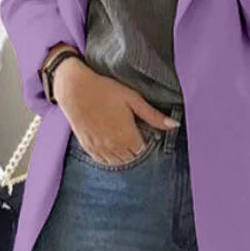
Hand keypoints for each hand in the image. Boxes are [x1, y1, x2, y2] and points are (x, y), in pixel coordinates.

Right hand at [53, 60, 179, 164]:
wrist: (74, 88)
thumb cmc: (105, 90)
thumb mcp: (133, 99)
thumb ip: (153, 116)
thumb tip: (175, 125)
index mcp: (128, 136)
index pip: (144, 152)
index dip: (147, 144)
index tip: (147, 134)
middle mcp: (114, 147)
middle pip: (132, 159)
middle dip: (137, 151)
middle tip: (136, 136)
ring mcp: (99, 148)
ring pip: (118, 162)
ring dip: (124, 156)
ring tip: (125, 141)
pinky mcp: (88, 146)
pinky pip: (102, 161)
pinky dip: (110, 158)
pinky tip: (112, 147)